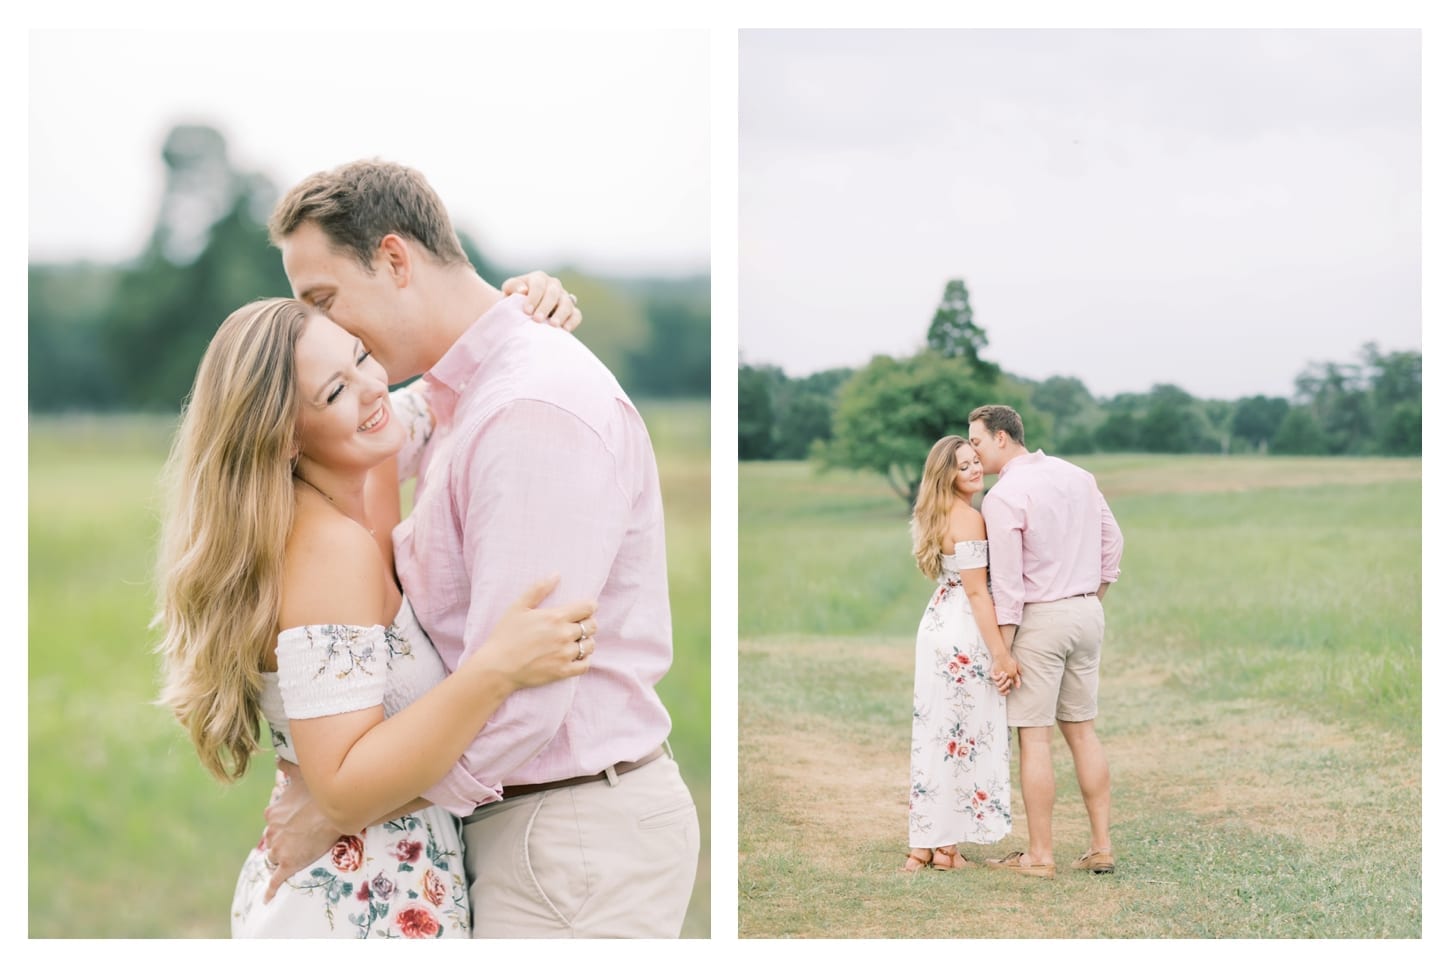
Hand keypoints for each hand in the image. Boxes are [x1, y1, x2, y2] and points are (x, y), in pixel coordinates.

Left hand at [260, 760, 346, 901]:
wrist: (335, 807)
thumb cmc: (319, 789)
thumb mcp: (299, 773)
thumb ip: (286, 766)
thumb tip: (277, 758)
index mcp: (273, 811)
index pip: (273, 820)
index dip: (286, 821)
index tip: (298, 820)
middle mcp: (272, 830)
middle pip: (274, 839)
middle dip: (284, 839)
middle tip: (303, 836)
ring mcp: (279, 848)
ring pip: (275, 857)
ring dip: (284, 856)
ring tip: (300, 853)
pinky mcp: (288, 864)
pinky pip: (276, 880)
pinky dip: (271, 890)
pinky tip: (267, 899)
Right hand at [470, 574, 597, 687]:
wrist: (497, 667)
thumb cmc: (505, 636)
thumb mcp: (518, 607)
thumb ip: (538, 589)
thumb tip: (556, 574)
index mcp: (555, 617)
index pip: (588, 608)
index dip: (589, 607)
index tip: (583, 609)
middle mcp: (564, 635)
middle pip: (592, 626)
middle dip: (588, 623)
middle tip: (577, 625)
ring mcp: (564, 654)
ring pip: (590, 645)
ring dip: (585, 642)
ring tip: (575, 641)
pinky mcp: (563, 671)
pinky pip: (585, 665)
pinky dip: (584, 660)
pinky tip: (574, 656)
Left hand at [501, 271, 582, 330]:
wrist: (521, 312)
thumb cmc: (513, 300)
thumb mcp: (508, 291)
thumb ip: (512, 287)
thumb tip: (523, 290)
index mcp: (539, 278)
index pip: (539, 285)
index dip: (534, 297)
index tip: (526, 311)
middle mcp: (554, 285)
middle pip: (553, 293)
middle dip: (546, 307)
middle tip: (537, 320)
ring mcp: (564, 297)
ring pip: (567, 303)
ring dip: (561, 314)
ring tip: (552, 325)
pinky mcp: (571, 311)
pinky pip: (576, 315)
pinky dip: (572, 321)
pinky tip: (565, 330)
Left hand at [990, 655, 1020, 695]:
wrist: (1003, 656)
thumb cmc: (1010, 662)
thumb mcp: (1016, 670)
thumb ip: (1017, 678)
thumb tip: (1018, 686)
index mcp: (1005, 681)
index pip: (1004, 691)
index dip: (1006, 692)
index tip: (1009, 690)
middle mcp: (1000, 680)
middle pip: (1000, 690)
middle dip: (1005, 686)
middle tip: (1009, 681)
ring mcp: (997, 677)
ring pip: (997, 685)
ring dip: (1003, 681)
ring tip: (1006, 674)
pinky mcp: (993, 674)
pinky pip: (994, 678)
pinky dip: (999, 677)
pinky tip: (1002, 672)